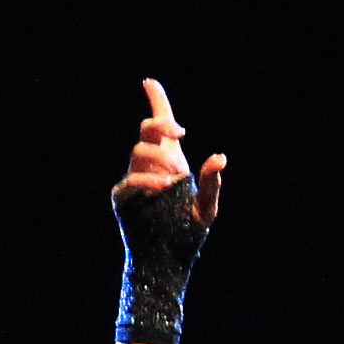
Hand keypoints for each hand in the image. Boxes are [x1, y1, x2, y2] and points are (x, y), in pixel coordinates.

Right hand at [113, 75, 226, 230]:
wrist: (168, 261)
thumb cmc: (187, 234)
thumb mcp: (207, 209)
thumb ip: (212, 183)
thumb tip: (220, 157)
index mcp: (170, 162)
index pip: (160, 126)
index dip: (156, 102)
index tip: (149, 82)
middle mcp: (150, 166)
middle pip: (147, 129)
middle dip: (162, 124)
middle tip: (181, 133)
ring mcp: (133, 180)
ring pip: (140, 151)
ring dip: (160, 158)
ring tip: (177, 177)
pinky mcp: (123, 197)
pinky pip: (131, 179)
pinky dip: (148, 180)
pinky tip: (164, 187)